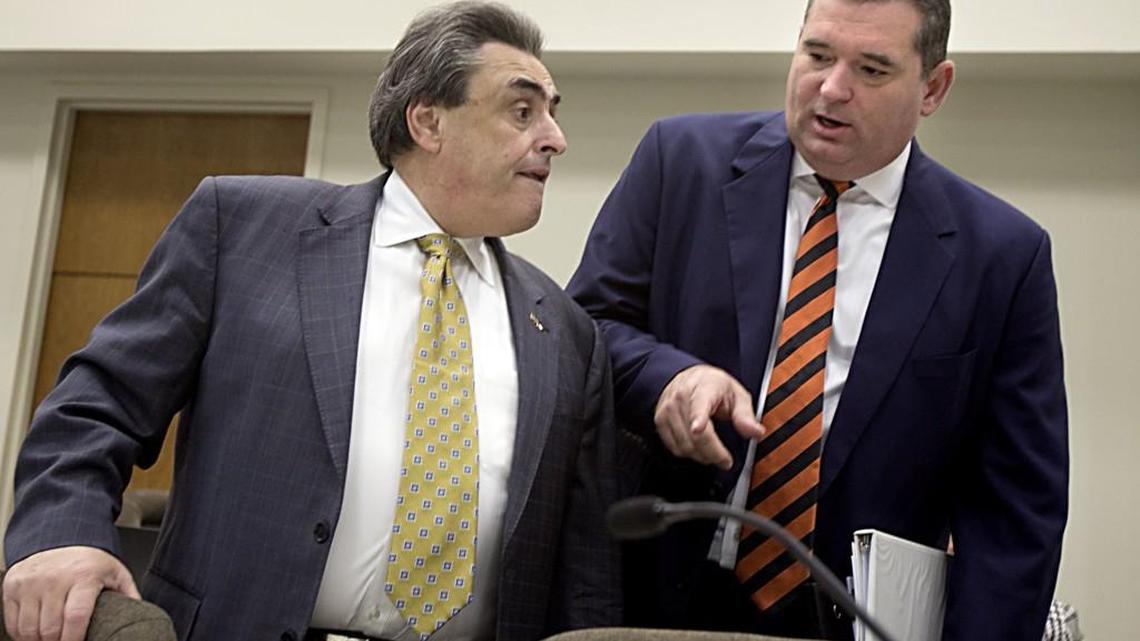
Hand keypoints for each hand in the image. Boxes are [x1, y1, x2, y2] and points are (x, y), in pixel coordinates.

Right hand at [3, 546, 139, 640]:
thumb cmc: (90, 561)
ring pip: (29, 629)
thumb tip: (140, 616)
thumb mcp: (115, 573)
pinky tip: (35, 634)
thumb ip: (128, 595)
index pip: (76, 617)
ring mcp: (31, 582)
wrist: (61, 537)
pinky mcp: (13, 586)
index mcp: (83, 576)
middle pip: (50, 628)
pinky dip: (22, 635)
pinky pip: (13, 622)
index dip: (74, 639)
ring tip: (52, 640)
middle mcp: (54, 578)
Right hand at [653, 364, 763, 469]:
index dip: (698, 418)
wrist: (689, 377)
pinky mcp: (660, 421)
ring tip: (713, 453)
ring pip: (684, 445)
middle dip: (713, 453)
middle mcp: (681, 398)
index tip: (698, 428)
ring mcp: (668, 410)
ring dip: (701, 456)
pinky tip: (698, 448)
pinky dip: (688, 453)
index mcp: (703, 388)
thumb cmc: (713, 386)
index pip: (698, 405)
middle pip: (695, 434)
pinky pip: (674, 447)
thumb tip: (755, 432)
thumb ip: (746, 415)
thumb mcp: (737, 394)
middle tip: (725, 460)